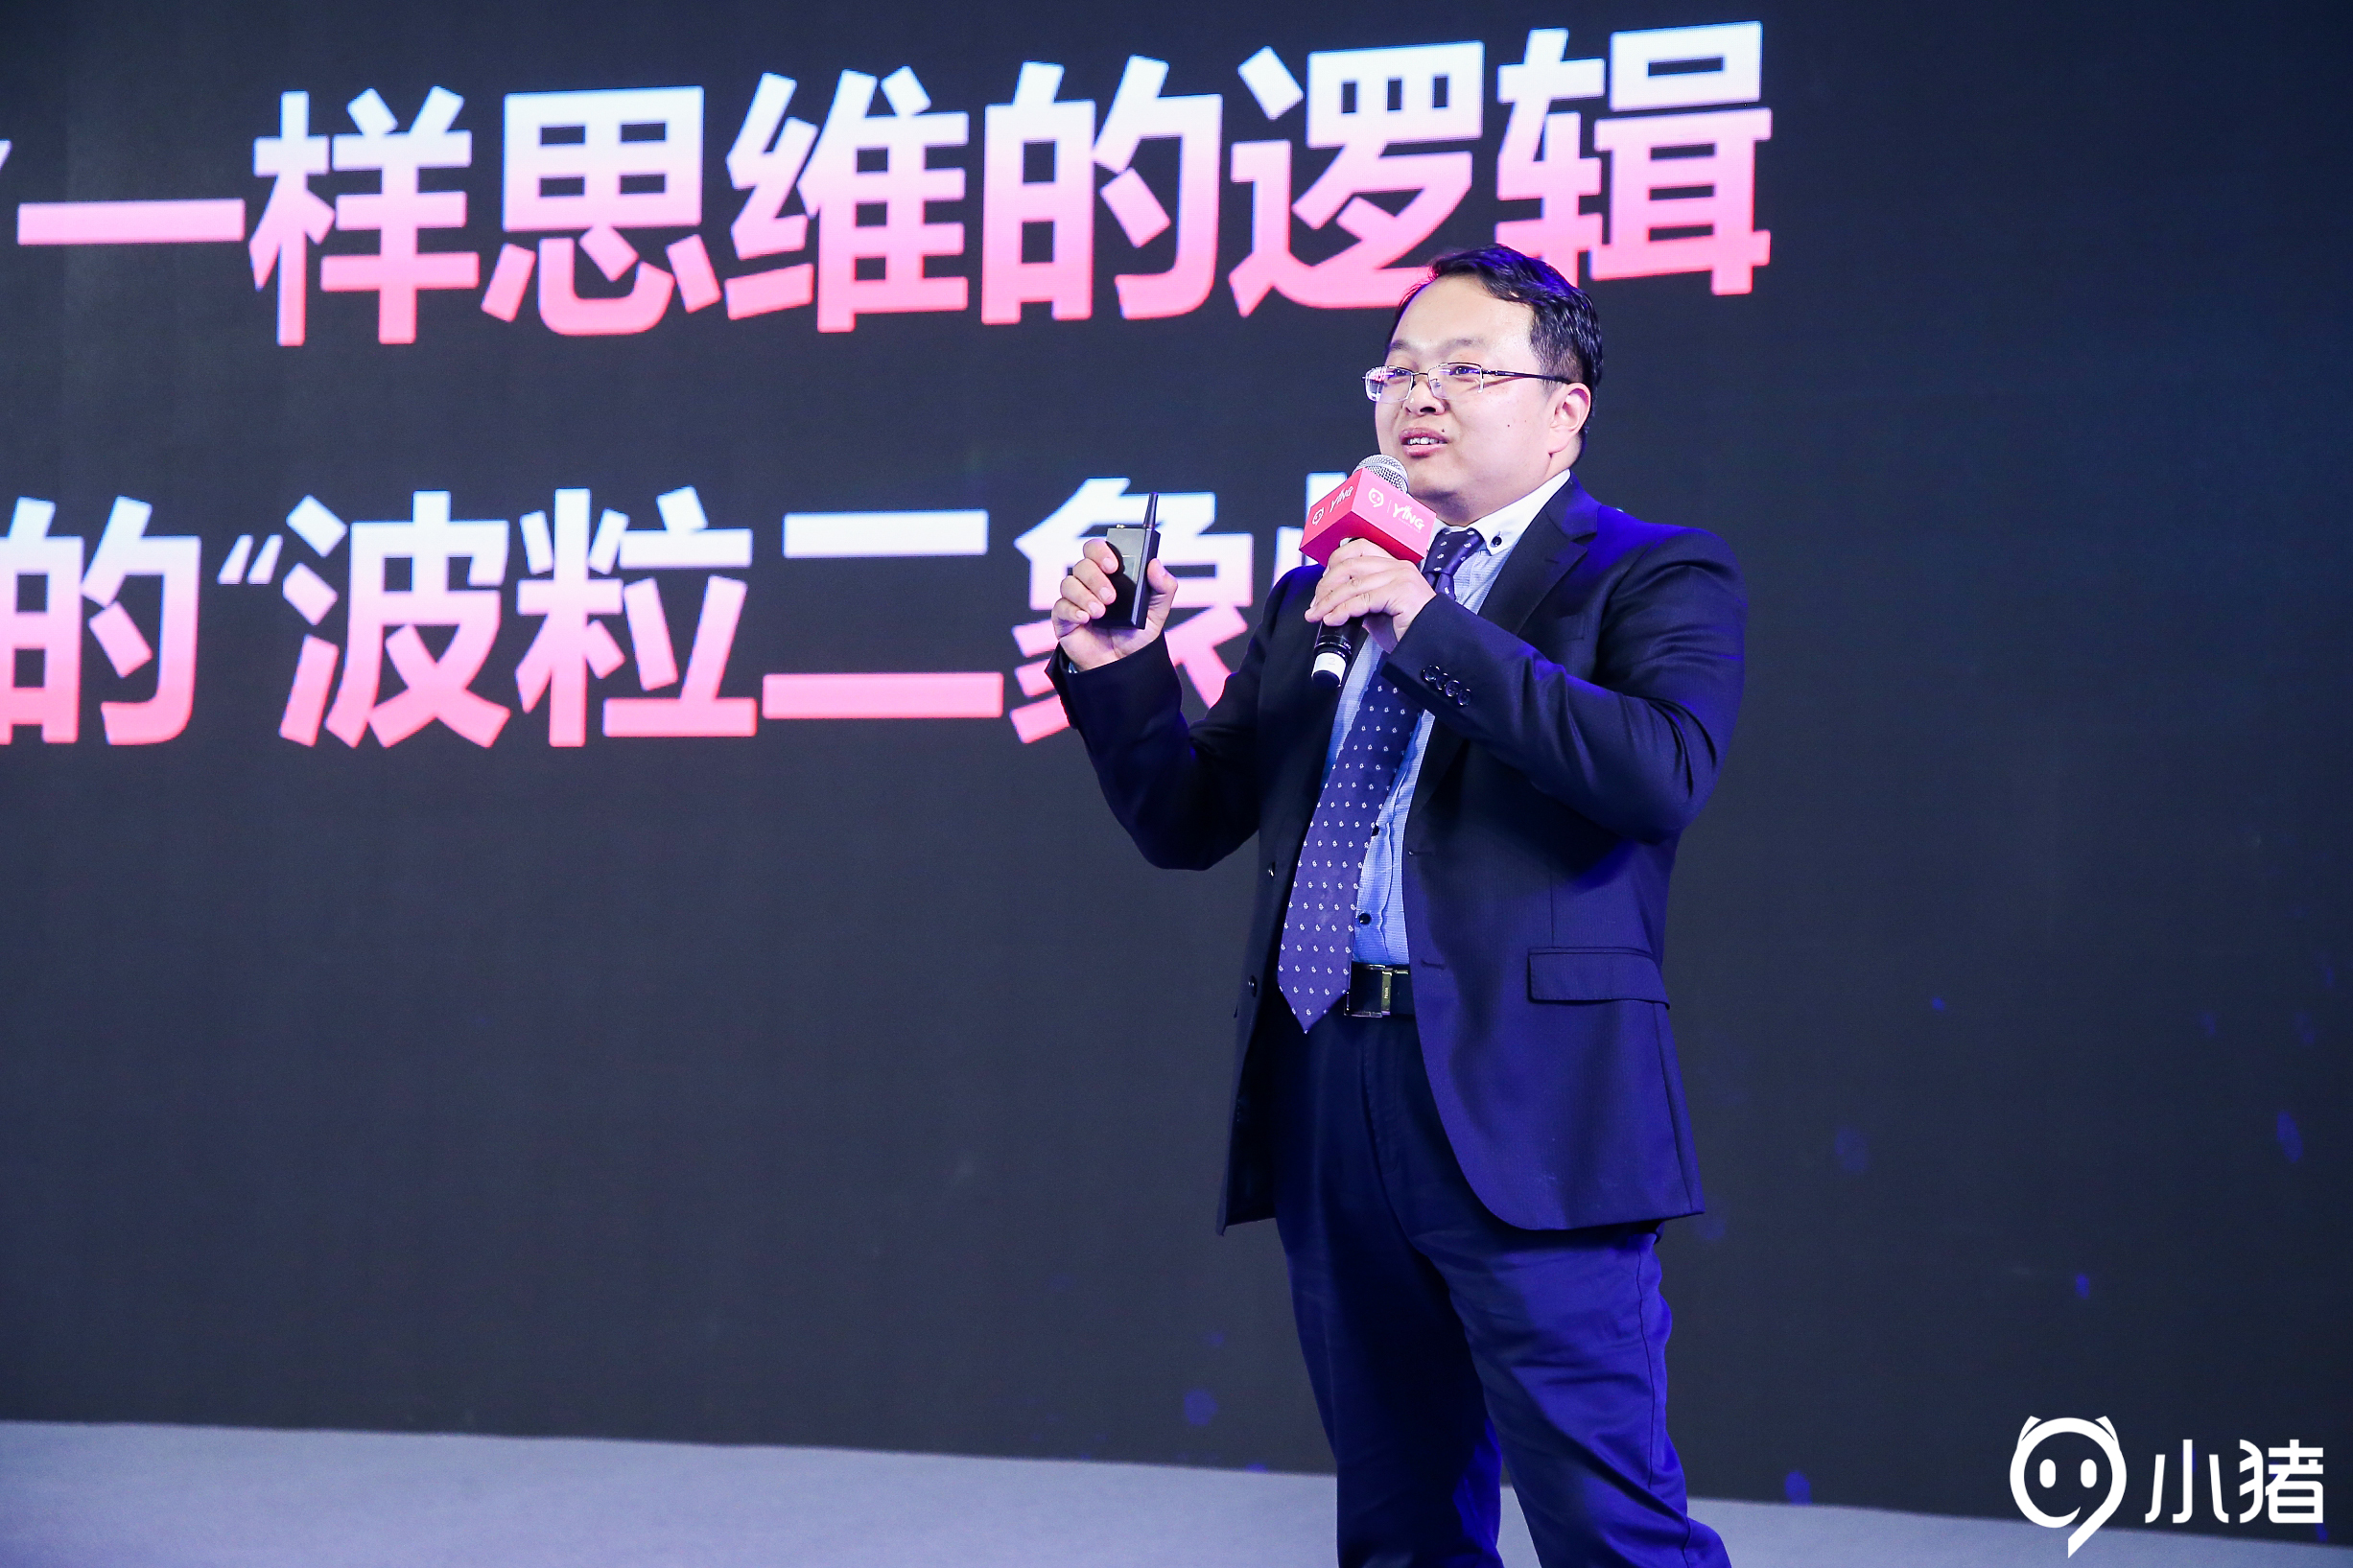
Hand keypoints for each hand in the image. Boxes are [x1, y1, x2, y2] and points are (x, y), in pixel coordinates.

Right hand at [1052, 539, 1179, 669]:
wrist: (1123, 666)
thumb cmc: (1136, 635)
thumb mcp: (1157, 611)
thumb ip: (1164, 587)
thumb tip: (1156, 564)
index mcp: (1110, 574)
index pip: (1097, 549)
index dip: (1101, 551)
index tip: (1114, 565)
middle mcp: (1090, 583)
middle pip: (1082, 564)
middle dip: (1095, 577)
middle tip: (1111, 596)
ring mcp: (1075, 600)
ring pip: (1068, 583)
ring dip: (1085, 596)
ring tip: (1101, 612)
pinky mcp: (1064, 619)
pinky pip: (1060, 607)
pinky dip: (1072, 610)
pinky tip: (1085, 618)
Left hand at [1304, 537, 1436, 651]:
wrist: (1429, 644)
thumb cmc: (1406, 629)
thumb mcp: (1378, 610)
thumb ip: (1360, 599)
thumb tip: (1333, 601)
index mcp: (1393, 564)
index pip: (1358, 548)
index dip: (1334, 563)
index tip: (1321, 587)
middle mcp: (1398, 566)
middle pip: (1351, 564)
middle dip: (1326, 585)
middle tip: (1315, 605)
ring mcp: (1401, 577)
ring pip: (1353, 583)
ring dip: (1329, 601)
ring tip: (1317, 615)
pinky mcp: (1401, 593)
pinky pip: (1363, 600)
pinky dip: (1343, 610)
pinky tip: (1333, 620)